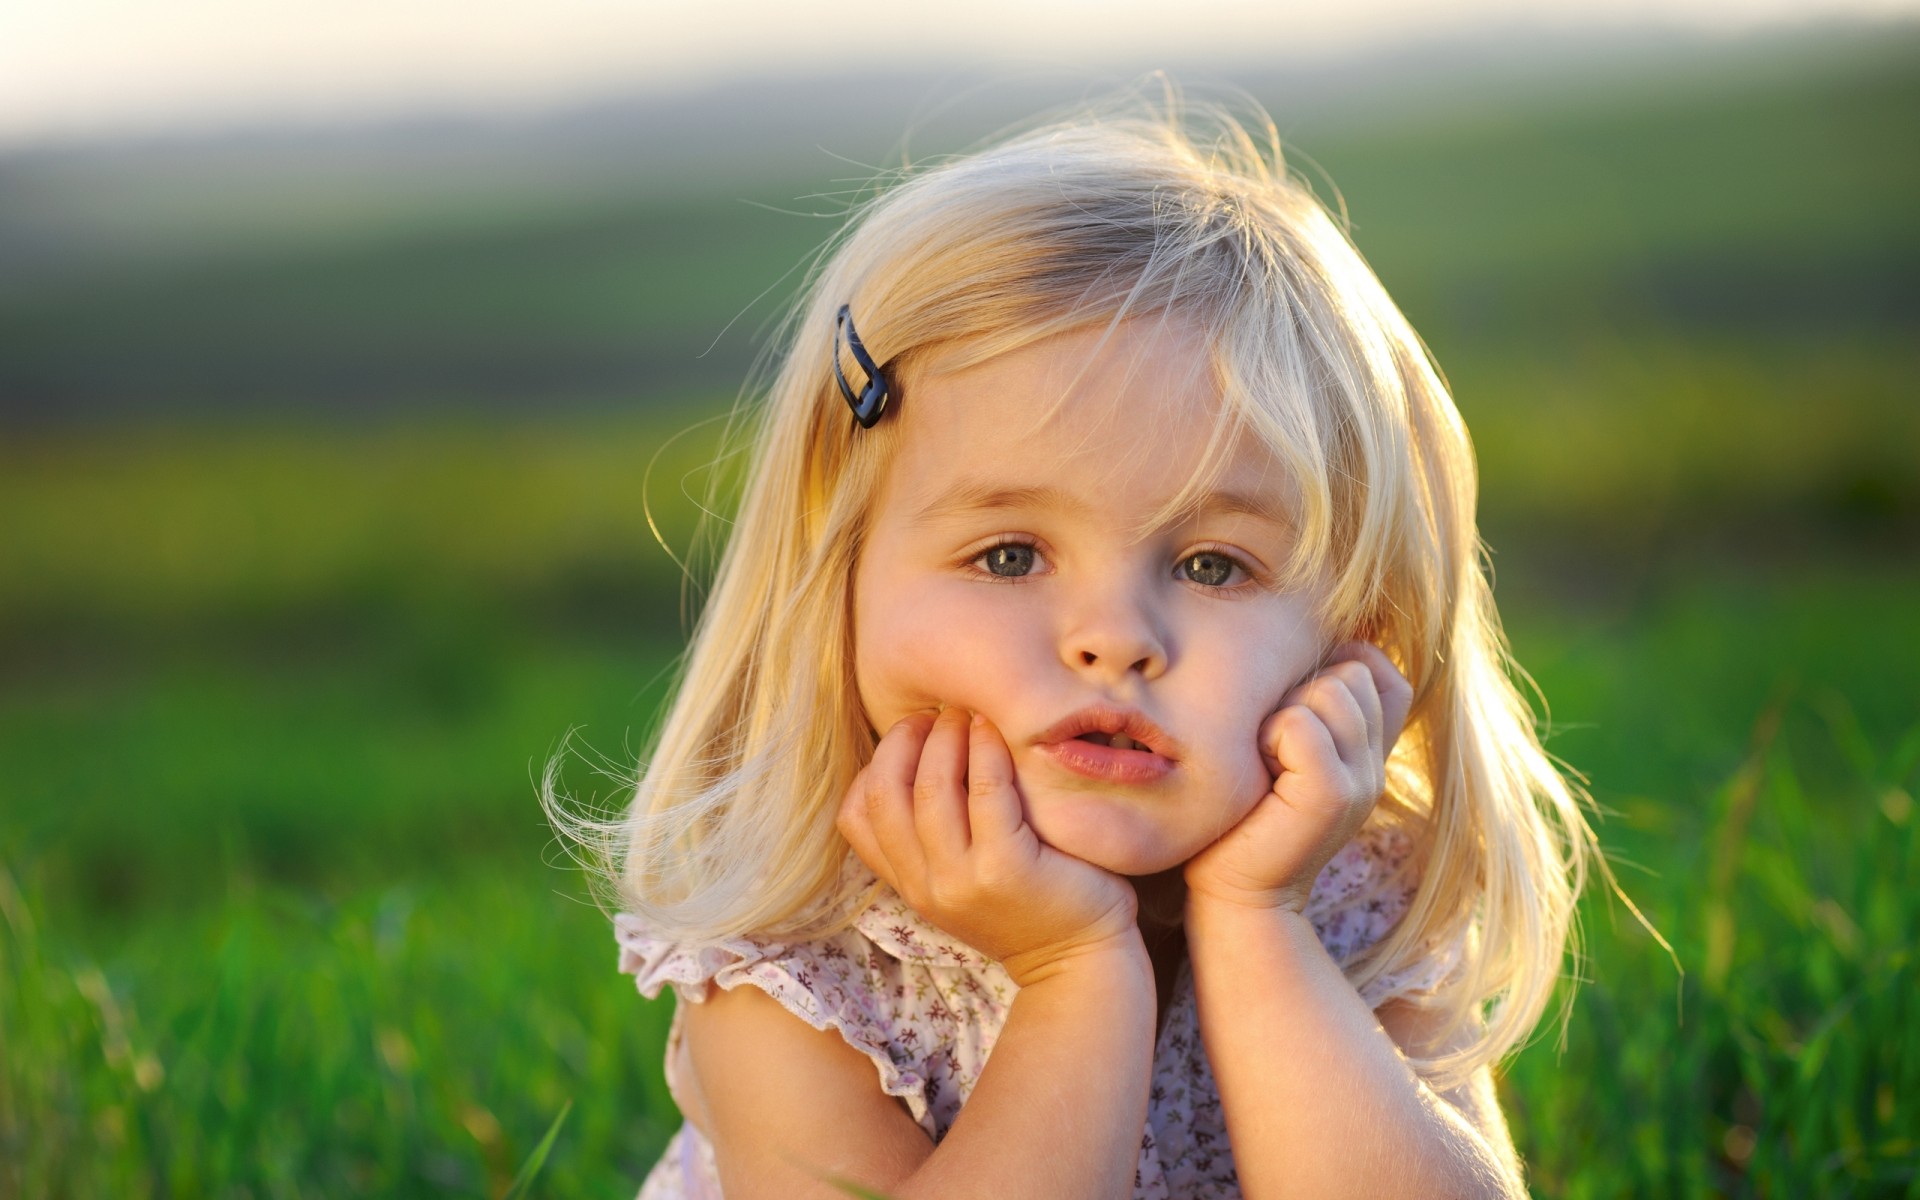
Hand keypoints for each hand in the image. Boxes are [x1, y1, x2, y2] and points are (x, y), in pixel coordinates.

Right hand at [837, 707, 1141, 985]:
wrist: (1080, 961)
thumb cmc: (1030, 906)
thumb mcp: (962, 880)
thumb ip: (934, 839)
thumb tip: (918, 757)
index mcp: (910, 885)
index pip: (855, 817)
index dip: (875, 764)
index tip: (910, 737)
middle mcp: (926, 886)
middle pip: (886, 793)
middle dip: (905, 740)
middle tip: (938, 713)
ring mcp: (963, 880)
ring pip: (932, 787)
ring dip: (946, 737)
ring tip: (968, 715)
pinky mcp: (1007, 868)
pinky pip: (986, 792)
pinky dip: (987, 752)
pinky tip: (997, 733)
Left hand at [1183, 641, 1413, 914]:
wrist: (1234, 889)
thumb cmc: (1242, 811)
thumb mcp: (1280, 746)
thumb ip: (1305, 703)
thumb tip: (1304, 639)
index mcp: (1368, 749)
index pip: (1377, 669)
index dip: (1331, 669)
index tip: (1287, 715)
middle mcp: (1376, 763)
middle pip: (1351, 670)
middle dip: (1298, 691)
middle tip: (1268, 747)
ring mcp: (1363, 780)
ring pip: (1330, 690)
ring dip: (1282, 713)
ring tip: (1265, 759)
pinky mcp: (1335, 797)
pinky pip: (1302, 725)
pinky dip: (1271, 737)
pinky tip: (1260, 771)